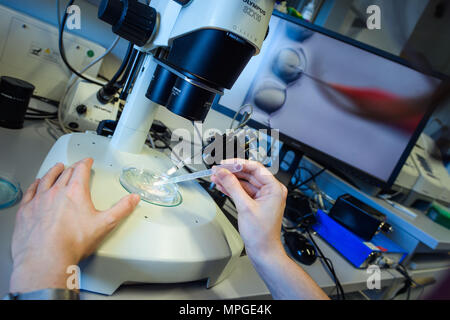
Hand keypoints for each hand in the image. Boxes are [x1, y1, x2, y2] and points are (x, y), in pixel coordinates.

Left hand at [10, 158, 139, 292]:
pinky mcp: (26, 210)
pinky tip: (36, 184)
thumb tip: (132, 199)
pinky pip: (30, 191)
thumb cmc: (72, 242)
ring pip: (46, 179)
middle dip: (72, 168)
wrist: (46, 258)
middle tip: (75, 166)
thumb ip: (121, 209)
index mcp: (76, 192)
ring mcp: (39, 200)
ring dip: (53, 172)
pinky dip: (35, 185)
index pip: (81, 170)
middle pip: (65, 173)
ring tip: (57, 168)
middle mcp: (56, 192)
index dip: (85, 163)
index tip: (87, 161)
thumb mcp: (105, 224)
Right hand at [211, 159, 287, 259]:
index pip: (255, 168)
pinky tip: (221, 185)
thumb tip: (224, 173)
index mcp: (274, 188)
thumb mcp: (245, 207)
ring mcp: (262, 197)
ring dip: (229, 180)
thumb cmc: (262, 234)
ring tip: (216, 176)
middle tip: (217, 170)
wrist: (263, 251)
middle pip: (248, 174)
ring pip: (243, 183)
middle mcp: (270, 190)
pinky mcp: (255, 203)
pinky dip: (231, 188)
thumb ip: (233, 187)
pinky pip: (242, 191)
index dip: (238, 164)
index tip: (225, 163)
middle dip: (231, 172)